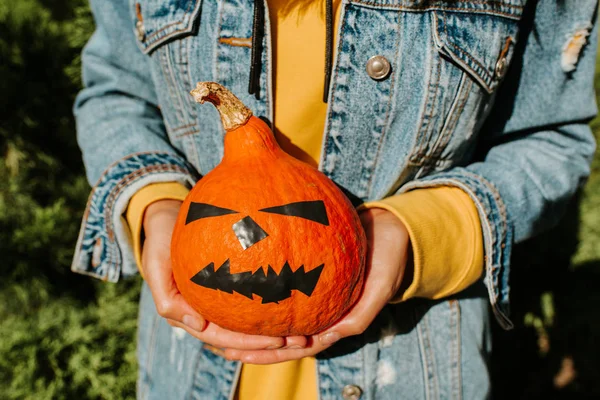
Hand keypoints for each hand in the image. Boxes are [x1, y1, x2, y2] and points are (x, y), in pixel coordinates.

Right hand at [141, 199, 306, 350]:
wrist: (165, 219)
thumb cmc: (160, 240)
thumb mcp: (155, 265)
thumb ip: (167, 297)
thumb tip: (197, 326)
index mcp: (188, 316)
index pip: (223, 337)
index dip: (250, 342)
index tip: (277, 340)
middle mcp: (205, 314)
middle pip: (241, 340)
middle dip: (269, 345)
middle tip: (300, 342)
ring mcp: (216, 303)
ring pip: (248, 327)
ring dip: (274, 334)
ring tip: (304, 334)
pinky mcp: (227, 289)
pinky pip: (249, 305)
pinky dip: (269, 310)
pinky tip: (294, 307)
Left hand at [224, 207, 410, 363]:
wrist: (390, 229)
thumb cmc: (389, 260)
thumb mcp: (380, 289)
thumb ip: (359, 315)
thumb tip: (328, 337)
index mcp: (334, 323)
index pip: (297, 347)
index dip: (269, 354)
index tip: (240, 353)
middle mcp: (319, 313)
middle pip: (280, 336)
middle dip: (252, 343)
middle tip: (219, 344)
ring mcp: (314, 294)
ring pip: (278, 313)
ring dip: (252, 321)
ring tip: (221, 320)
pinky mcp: (309, 272)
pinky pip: (283, 285)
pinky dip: (264, 289)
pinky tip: (241, 283)